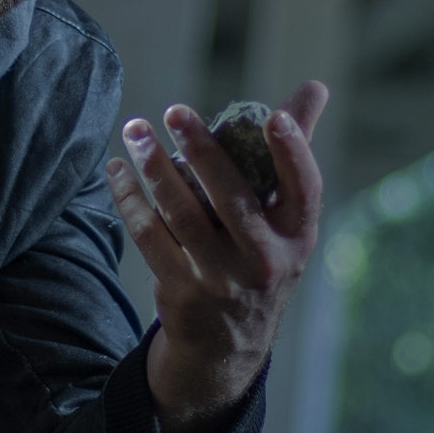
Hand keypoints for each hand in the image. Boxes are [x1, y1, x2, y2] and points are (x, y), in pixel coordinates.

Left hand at [106, 83, 332, 432]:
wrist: (229, 345)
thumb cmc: (260, 256)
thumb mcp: (288, 218)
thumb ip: (293, 151)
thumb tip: (315, 87)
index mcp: (297, 236)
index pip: (304, 190)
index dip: (293, 153)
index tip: (275, 116)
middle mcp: (264, 261)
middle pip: (232, 198)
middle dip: (202, 149)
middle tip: (175, 110)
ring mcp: (220, 279)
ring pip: (181, 213)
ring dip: (154, 166)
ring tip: (136, 130)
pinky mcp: (180, 290)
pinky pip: (148, 235)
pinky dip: (129, 198)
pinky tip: (118, 169)